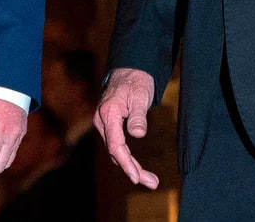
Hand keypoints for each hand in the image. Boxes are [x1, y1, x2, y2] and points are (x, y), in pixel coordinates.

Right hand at [93, 67, 158, 188]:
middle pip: (115, 152)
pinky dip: (127, 158)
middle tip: (153, 183)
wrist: (128, 71)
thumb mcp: (140, 96)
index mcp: (108, 114)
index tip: (136, 177)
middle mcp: (102, 121)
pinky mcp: (109, 127)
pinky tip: (138, 168)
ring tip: (150, 180)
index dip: (126, 163)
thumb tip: (138, 134)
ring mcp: (104, 125)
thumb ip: (138, 116)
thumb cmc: (135, 82)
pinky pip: (117, 146)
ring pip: (116, 151)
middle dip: (132, 169)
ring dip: (131, 166)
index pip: (115, 145)